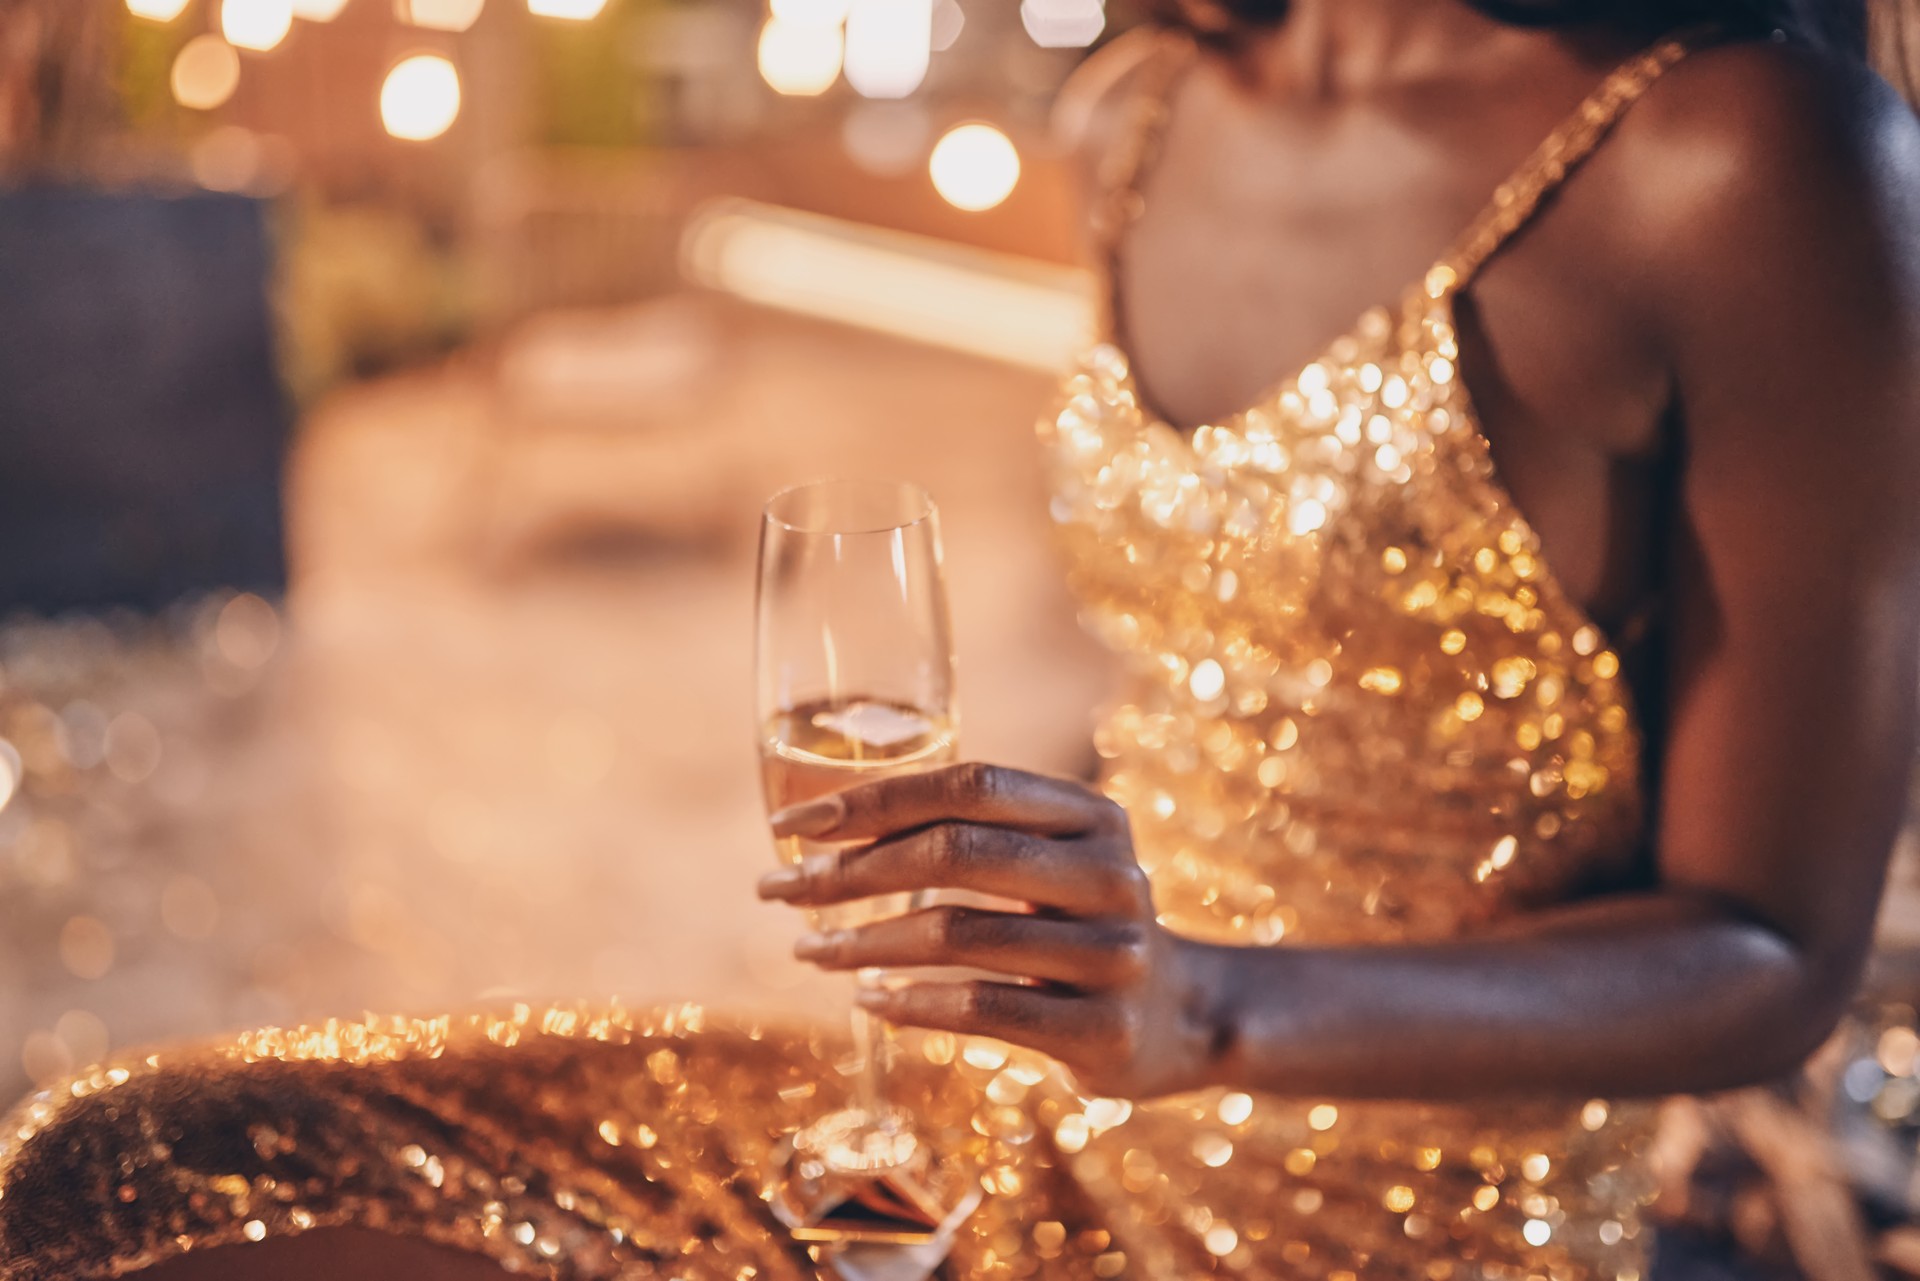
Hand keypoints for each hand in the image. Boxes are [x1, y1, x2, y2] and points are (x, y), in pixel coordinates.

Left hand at [756, 762, 1225, 1099]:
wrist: (1181, 1017)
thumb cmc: (1079, 924)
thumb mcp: (1050, 859)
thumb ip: (970, 829)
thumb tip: (823, 824)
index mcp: (1091, 815)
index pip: (968, 785)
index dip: (873, 799)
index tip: (790, 827)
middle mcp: (1110, 873)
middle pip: (954, 852)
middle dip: (848, 872)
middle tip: (777, 891)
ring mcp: (1112, 953)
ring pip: (956, 933)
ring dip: (862, 942)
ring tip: (808, 951)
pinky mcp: (1102, 1028)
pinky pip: (980, 1007)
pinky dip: (909, 1002)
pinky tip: (867, 999)